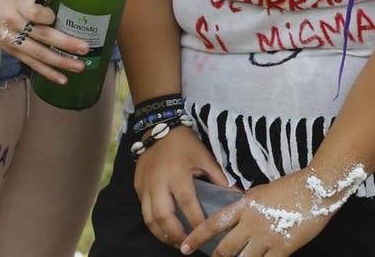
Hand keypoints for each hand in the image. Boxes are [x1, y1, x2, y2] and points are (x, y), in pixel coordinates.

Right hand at [0, 0, 85, 84]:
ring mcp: (13, 40)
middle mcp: (14, 23)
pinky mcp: (12, 52)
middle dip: (64, 43)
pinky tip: (62, 79)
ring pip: (38, 53)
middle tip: (84, 48)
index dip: (47, 16)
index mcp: (18, 3)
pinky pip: (31, 63)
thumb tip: (72, 0)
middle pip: (41, 35)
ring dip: (60, 62)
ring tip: (79, 66)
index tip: (56, 16)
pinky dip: (47, 72)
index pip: (34, 12)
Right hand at [132, 126, 231, 246]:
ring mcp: (145, 186)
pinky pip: (144, 212)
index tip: (205, 234)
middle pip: (164, 216)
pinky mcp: (137, 187)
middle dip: (176, 235)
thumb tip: (237, 195)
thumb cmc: (184, 144)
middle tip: (188, 245)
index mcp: (177, 173)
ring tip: (176, 242)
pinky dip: (154, 225)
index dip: (196, 221)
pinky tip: (165, 230)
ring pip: (150, 219)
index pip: (187, 203)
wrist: (158, 128)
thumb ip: (218, 177)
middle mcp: (159, 182)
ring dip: (162, 234)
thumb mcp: (204, 157)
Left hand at [182, 170, 349, 256]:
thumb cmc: (291, 186)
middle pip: (225, 248)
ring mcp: (267, 237)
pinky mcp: (282, 248)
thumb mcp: (262, 190)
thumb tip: (236, 210)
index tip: (185, 247)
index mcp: (245, 205)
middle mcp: (252, 223)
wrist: (316, 189)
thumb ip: (247, 203)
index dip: (198, 237)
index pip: (214, 223)